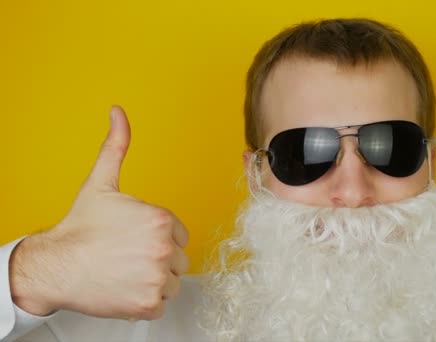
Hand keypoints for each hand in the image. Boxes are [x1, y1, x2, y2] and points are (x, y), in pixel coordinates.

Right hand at [10, 106, 189, 320]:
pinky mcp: (149, 304)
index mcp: (161, 220)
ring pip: (172, 282)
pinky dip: (146, 301)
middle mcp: (164, 249)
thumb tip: (118, 112)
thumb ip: (116, 146)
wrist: (55, 266)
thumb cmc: (79, 229)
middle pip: (178, 258)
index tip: (135, 239)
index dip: (158, 237)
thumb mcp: (101, 183)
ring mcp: (157, 278)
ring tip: (126, 271)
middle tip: (128, 256)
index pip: (179, 234)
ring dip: (153, 280)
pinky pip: (162, 304)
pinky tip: (125, 288)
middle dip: (158, 258)